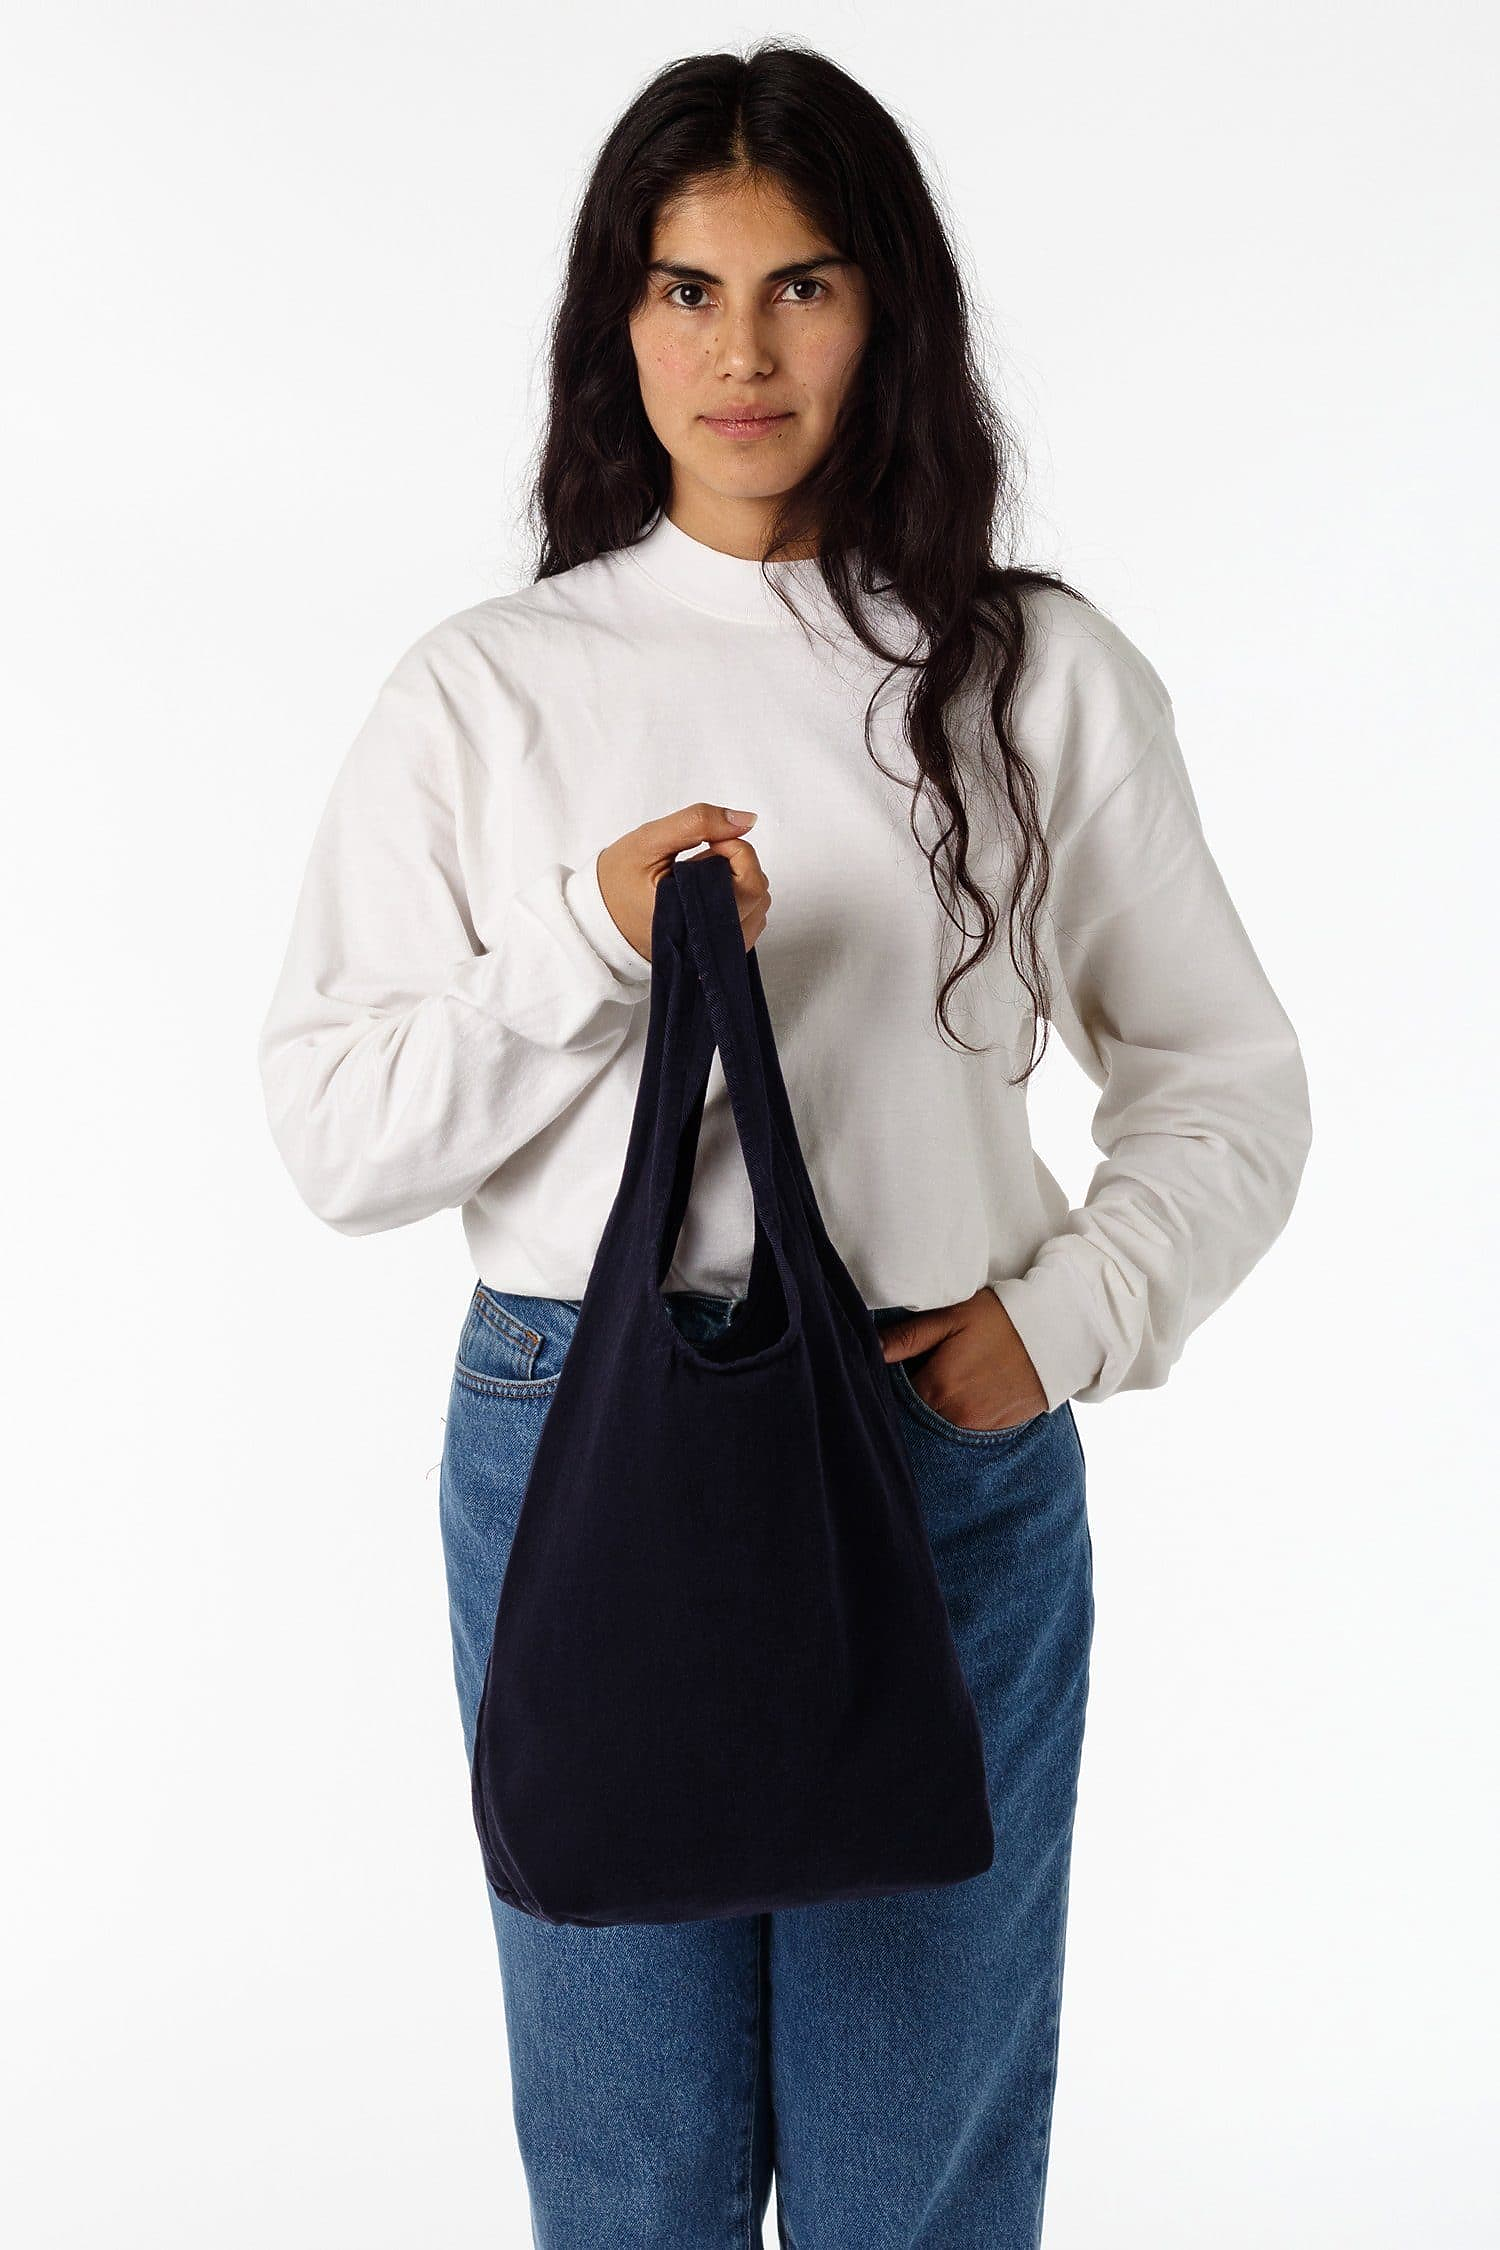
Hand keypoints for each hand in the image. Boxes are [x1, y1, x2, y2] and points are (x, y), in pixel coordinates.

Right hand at [596, 803, 768, 963]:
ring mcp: (712, 950)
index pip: (748, 880)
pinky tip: (710, 893)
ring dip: (740, 883)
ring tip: (702, 878)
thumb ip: (698, 822)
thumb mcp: (649, 839)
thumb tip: (748, 819)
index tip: (708, 841)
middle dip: (739, 864)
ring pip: (758, 909)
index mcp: (690, 914)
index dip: (734, 848)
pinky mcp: (712, 952)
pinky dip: (738, 902)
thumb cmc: (616, 879)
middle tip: (703, 856)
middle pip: (758, 894)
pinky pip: (748, 923)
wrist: (596, 918)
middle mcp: (706, 940)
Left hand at [880, 1288, 1048, 1429]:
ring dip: (937, 1406)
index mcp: (937, 1387)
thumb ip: (908, 1337)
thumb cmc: (1000, 1319)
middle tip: (930, 1366)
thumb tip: (870, 1347)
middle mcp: (953, 1416)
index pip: (895, 1396)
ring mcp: (976, 1428)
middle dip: (915, 1394)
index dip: (895, 1379)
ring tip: (954, 1376)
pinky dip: (959, 1413)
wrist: (1057, 1333)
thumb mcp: (952, 1317)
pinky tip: (970, 1388)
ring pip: (939, 1423)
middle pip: (916, 1413)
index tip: (904, 1363)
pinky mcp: (996, 1431)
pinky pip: (963, 1428)